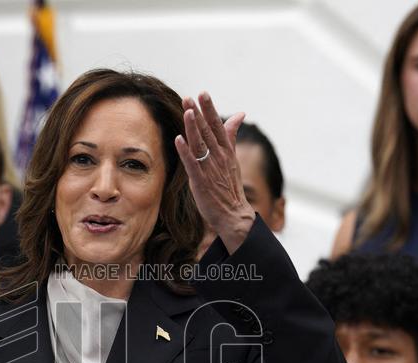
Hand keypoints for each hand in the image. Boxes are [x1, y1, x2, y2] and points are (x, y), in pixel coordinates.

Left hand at [174, 92, 254, 253]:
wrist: (234, 214)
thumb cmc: (229, 187)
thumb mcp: (232, 157)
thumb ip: (231, 135)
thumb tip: (239, 114)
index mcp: (226, 151)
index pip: (218, 126)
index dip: (210, 109)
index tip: (203, 94)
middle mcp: (219, 157)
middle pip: (208, 131)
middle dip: (199, 113)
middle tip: (189, 97)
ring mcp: (210, 169)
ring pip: (200, 144)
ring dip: (193, 127)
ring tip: (187, 111)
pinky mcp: (201, 181)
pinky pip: (192, 163)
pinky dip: (185, 151)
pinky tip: (178, 139)